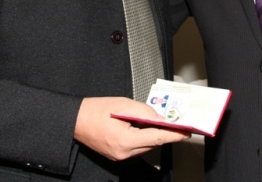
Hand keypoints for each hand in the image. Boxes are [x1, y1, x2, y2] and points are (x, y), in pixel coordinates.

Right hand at [74, 97, 189, 160]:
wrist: (75, 120)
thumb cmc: (95, 110)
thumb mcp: (123, 104)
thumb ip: (145, 111)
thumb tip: (160, 117)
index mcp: (125, 141)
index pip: (156, 138)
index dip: (174, 134)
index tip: (187, 132)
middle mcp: (123, 153)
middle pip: (153, 143)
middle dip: (166, 133)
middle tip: (179, 124)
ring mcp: (120, 156)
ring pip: (146, 146)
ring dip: (154, 135)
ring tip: (163, 123)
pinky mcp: (117, 155)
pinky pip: (137, 147)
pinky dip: (144, 138)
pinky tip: (147, 128)